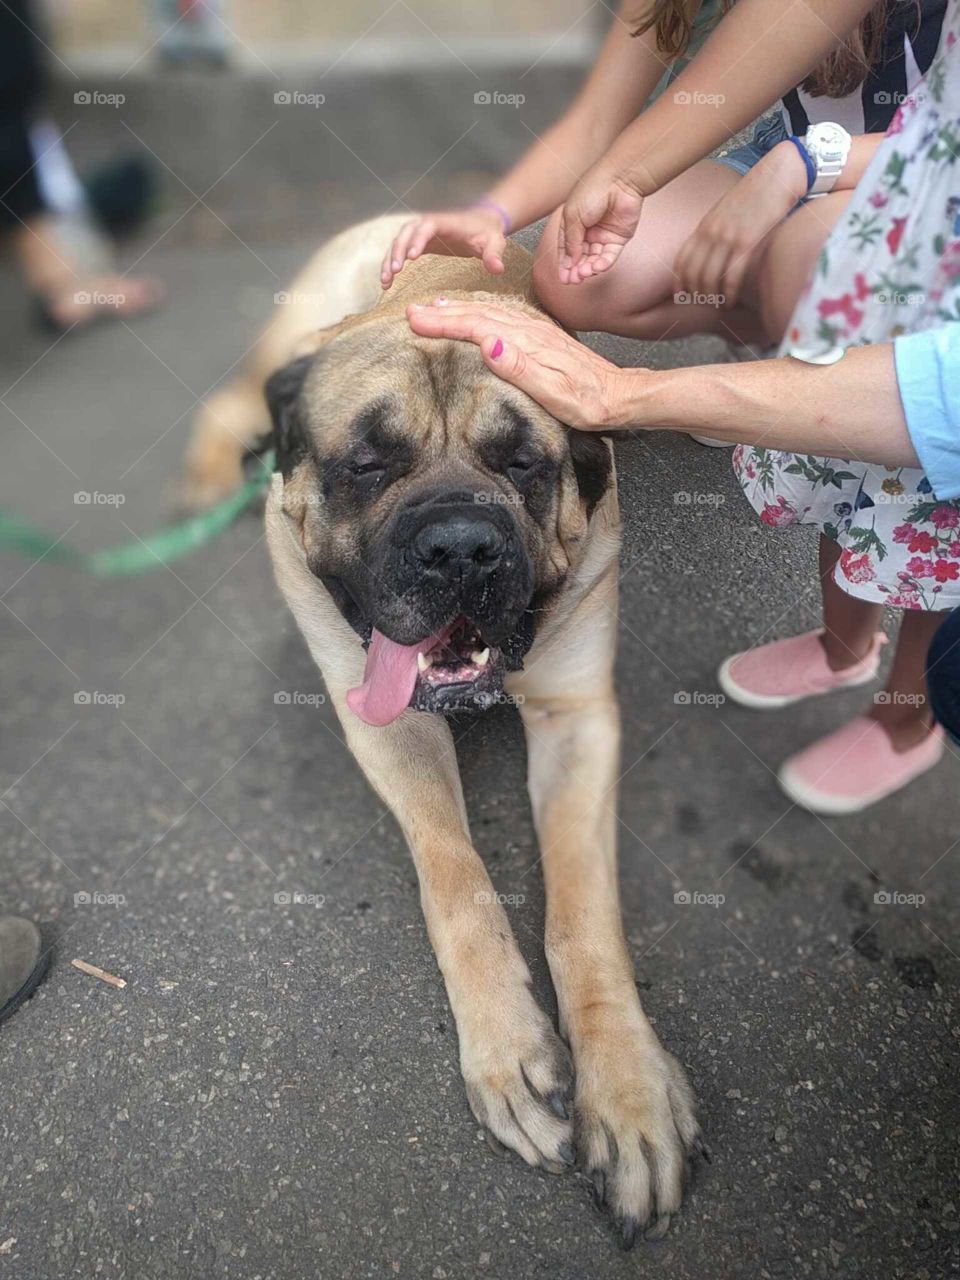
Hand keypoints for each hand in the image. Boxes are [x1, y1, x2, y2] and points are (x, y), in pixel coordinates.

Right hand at [380, 207, 506, 288]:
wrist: (482, 224)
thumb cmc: (488, 233)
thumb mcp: (495, 243)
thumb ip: (494, 255)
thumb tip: (497, 269)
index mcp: (445, 221)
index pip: (427, 226)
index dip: (418, 239)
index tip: (413, 256)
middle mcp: (428, 224)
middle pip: (406, 233)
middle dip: (398, 251)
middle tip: (394, 271)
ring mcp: (421, 234)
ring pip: (398, 243)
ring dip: (389, 261)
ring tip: (385, 282)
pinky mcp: (418, 244)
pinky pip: (400, 253)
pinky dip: (391, 266)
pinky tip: (386, 283)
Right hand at [407, 298, 627, 428]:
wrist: (620, 396)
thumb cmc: (588, 403)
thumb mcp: (555, 394)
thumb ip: (521, 368)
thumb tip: (488, 345)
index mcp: (529, 344)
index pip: (478, 328)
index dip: (445, 323)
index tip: (416, 320)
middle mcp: (532, 331)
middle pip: (480, 316)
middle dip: (444, 312)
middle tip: (412, 311)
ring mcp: (537, 332)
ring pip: (490, 313)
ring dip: (459, 310)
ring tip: (433, 307)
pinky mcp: (542, 337)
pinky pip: (503, 318)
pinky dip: (482, 314)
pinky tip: (475, 315)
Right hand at [557, 169, 643, 284]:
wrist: (620, 180)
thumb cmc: (593, 191)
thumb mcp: (573, 217)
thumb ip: (571, 241)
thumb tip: (570, 262)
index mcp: (572, 223)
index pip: (566, 248)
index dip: (564, 264)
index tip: (563, 278)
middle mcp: (587, 231)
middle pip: (580, 257)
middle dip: (576, 269)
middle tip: (573, 280)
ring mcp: (603, 235)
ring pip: (594, 258)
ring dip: (588, 268)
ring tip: (584, 274)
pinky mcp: (618, 238)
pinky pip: (610, 255)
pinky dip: (603, 263)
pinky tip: (597, 268)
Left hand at [674, 140, 808, 307]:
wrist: (779, 175)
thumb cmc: (758, 194)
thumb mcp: (729, 210)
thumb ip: (717, 229)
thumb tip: (713, 250)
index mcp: (706, 224)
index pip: (682, 259)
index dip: (679, 281)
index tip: (683, 295)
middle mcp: (712, 232)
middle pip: (693, 273)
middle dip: (696, 294)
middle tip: (705, 304)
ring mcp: (728, 237)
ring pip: (709, 278)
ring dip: (712, 297)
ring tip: (720, 306)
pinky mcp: (747, 242)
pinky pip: (731, 276)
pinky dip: (729, 294)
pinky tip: (731, 301)